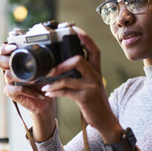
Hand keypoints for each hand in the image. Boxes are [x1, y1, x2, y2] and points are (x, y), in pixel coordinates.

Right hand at [0, 43, 56, 141]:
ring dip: (22, 76)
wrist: (46, 101)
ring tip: (35, 80)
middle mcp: (10, 70)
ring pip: (8, 75)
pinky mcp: (11, 93)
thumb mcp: (46, 69)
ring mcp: (9, 82)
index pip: (4, 50)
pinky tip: (38, 94)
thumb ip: (44, 60)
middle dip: (6, 59)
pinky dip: (28, 91)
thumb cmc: (45, 82)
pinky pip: (16, 89)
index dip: (6, 47)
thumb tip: (52, 51)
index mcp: (16, 61)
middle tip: (16, 60)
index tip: (14, 46)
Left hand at [40, 26, 122, 142]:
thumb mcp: (91, 86)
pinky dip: (54, 92)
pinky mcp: (85, 98)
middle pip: (79, 59)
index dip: (85, 38)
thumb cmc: (95, 103)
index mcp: (96, 71)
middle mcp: (95, 76)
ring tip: (45, 84)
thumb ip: (82, 75)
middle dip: (62, 63)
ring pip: (68, 78)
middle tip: (50, 70)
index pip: (93, 50)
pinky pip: (66, 92)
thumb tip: (64, 66)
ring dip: (53, 81)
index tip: (74, 29)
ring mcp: (90, 87)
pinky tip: (49, 93)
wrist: (106, 121)